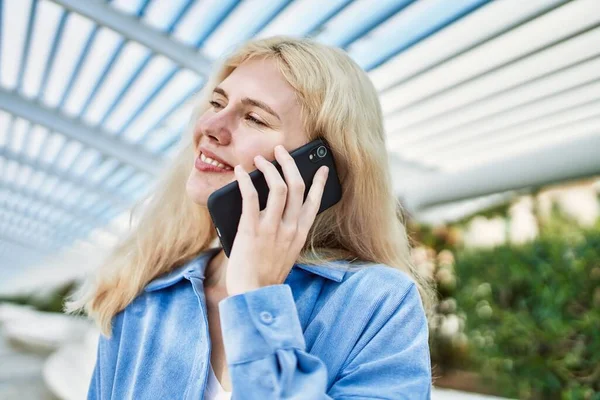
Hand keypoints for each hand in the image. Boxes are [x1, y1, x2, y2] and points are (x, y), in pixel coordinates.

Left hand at [225, 144, 328, 295]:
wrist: (253, 295)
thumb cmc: (266, 276)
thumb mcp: (286, 253)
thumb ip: (286, 233)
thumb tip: (277, 210)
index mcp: (300, 234)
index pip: (314, 201)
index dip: (319, 182)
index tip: (322, 168)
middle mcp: (289, 228)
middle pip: (296, 186)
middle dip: (289, 163)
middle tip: (281, 151)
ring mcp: (271, 228)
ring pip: (277, 187)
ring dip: (268, 168)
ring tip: (259, 159)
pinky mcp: (251, 230)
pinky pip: (250, 197)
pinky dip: (244, 180)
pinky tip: (239, 173)